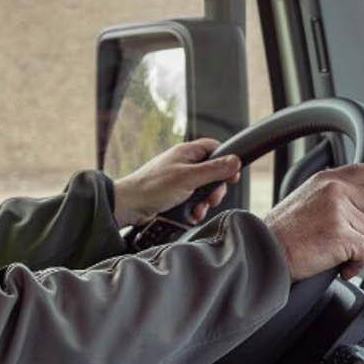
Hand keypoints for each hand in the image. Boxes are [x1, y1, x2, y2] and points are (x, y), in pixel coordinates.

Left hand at [113, 138, 242, 228]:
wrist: (129, 205)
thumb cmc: (153, 187)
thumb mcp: (189, 178)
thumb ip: (214, 170)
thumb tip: (235, 161)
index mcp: (187, 152)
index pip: (214, 148)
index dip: (226, 160)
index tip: (231, 176)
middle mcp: (183, 163)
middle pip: (212, 171)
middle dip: (215, 188)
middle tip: (212, 199)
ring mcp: (178, 179)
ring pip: (203, 188)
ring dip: (204, 202)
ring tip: (198, 210)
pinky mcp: (174, 194)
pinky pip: (192, 200)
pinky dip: (194, 208)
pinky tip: (191, 215)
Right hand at [262, 164, 363, 280]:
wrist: (263, 251)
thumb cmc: (282, 233)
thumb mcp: (307, 199)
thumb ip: (334, 195)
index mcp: (328, 179)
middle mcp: (335, 189)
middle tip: (363, 244)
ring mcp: (339, 211)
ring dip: (363, 251)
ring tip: (341, 257)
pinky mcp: (341, 234)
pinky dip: (357, 265)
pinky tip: (342, 268)